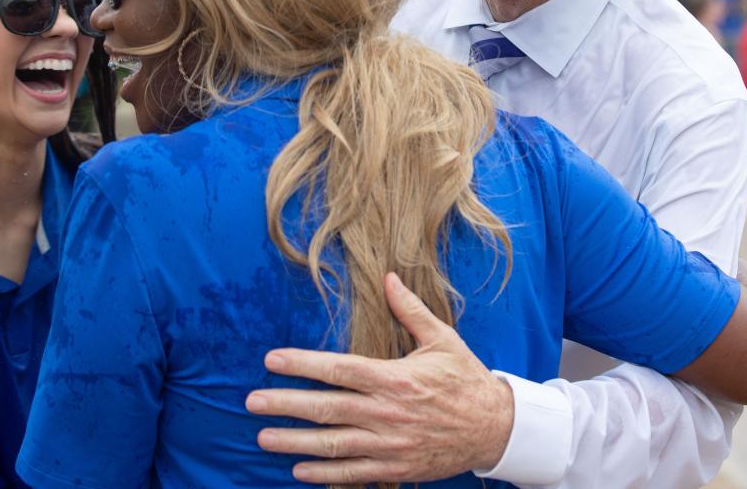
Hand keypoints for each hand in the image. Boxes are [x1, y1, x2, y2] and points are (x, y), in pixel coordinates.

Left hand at [244, 272, 513, 484]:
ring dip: (295, 442)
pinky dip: (324, 475)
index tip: (272, 360)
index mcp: (394, 377)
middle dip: (285, 404)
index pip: (338, 369)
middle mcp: (387, 412)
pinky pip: (353, 474)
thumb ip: (409, 310)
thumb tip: (388, 277)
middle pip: (326, 408)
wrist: (495, 427)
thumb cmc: (465, 378)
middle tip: (252, 402)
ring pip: (333, 445)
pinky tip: (298, 469)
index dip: (302, 364)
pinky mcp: (396, 467)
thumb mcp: (441, 338)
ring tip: (263, 437)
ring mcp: (390, 444)